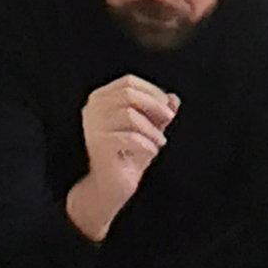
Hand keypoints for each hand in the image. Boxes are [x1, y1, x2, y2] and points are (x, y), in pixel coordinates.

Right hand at [65, 75, 177, 240]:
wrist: (113, 185)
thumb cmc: (130, 154)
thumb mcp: (150, 130)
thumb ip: (160, 113)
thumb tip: (174, 98)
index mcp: (101, 99)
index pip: (128, 82)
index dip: (152, 91)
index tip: (167, 108)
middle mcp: (92, 109)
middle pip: (129, 93)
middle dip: (155, 106)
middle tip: (169, 120)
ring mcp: (93, 127)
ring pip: (130, 114)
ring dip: (152, 130)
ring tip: (158, 142)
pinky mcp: (98, 145)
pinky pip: (130, 137)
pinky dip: (147, 145)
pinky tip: (150, 153)